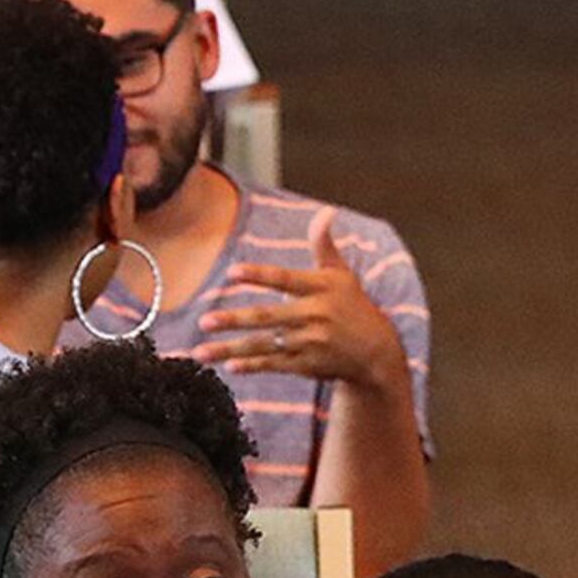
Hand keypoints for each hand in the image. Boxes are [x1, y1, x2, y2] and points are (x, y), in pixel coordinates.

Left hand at [188, 220, 405, 396]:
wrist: (377, 351)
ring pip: (264, 345)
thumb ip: (324, 245)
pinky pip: (274, 365)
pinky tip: (228, 366)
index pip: (285, 279)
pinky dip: (252, 365)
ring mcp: (311, 342)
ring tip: (199, 352)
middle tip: (204, 321)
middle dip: (235, 320)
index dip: (259, 275)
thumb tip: (326, 211)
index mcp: (321, 288)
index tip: (232, 272)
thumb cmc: (353, 306)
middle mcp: (315, 315)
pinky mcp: (308, 365)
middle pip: (268, 316)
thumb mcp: (342, 275)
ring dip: (231, 348)